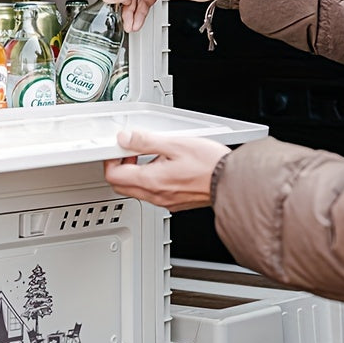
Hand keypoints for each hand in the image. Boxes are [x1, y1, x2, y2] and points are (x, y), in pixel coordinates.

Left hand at [104, 129, 230, 211]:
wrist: (232, 182)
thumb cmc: (209, 165)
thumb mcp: (175, 143)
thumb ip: (146, 141)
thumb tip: (126, 139)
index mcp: (151, 180)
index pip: (114, 175)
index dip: (111, 159)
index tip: (119, 148)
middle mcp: (155, 195)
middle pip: (121, 186)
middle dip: (120, 167)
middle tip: (130, 152)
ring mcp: (165, 201)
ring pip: (136, 191)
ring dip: (135, 175)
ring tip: (150, 157)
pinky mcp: (175, 203)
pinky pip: (153, 195)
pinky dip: (151, 182)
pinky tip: (165, 169)